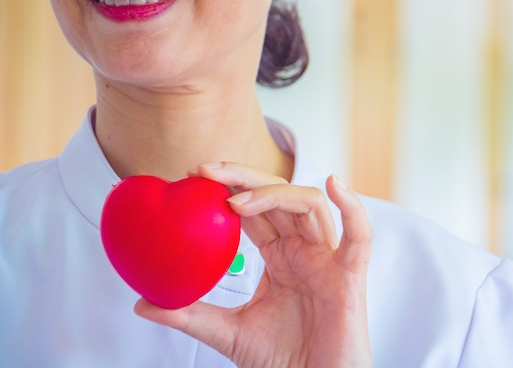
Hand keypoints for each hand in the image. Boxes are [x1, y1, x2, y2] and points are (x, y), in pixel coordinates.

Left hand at [134, 162, 373, 367]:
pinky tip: (333, 184)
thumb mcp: (228, 332)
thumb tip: (143, 303)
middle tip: (204, 171)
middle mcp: (304, 249)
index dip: (228, 188)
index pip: (255, 208)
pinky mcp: (350, 276)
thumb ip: (190, 314)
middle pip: (279, 195)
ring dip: (273, 193)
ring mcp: (327, 259)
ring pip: (308, 205)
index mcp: (280, 256)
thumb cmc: (283, 361)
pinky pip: (360, 236)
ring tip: (235, 200)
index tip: (193, 177)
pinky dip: (352, 207)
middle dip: (243, 177)